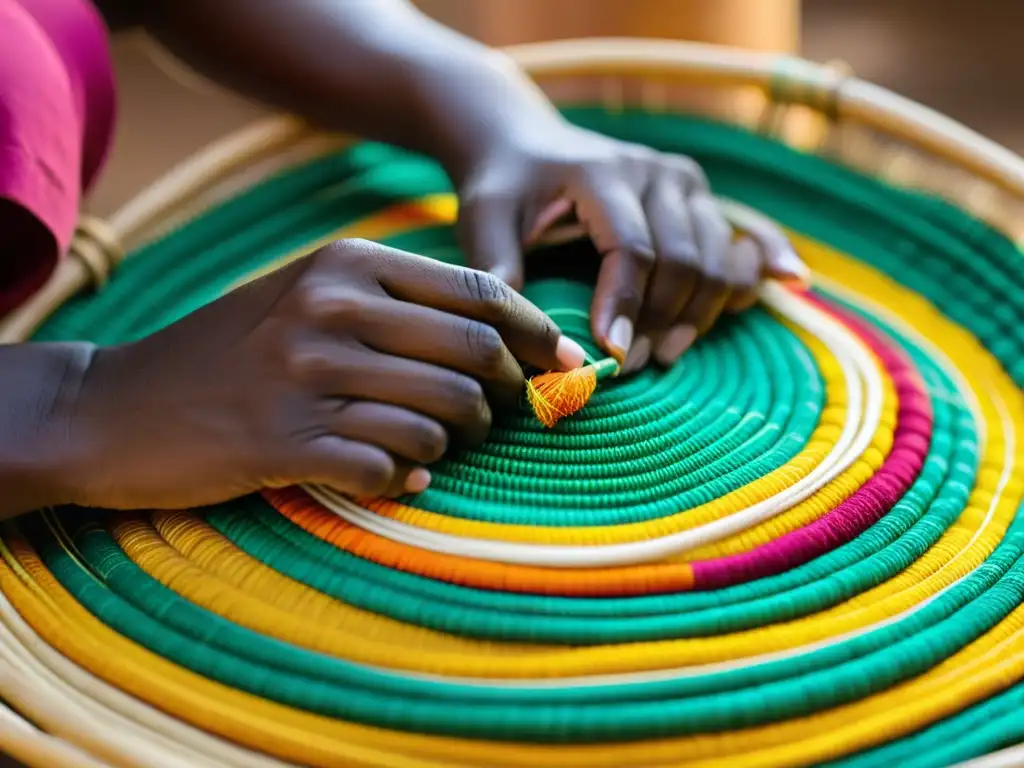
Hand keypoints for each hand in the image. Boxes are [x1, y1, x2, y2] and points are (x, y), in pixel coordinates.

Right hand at [62, 239, 585, 509]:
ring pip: (445, 417)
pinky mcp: (286, 443)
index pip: (479, 291)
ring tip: (435, 447)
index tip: (567, 364)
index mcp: (347, 262)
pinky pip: (392, 468)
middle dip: (509, 395)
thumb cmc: (233, 351)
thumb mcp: (310, 297)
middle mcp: (332, 309)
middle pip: (477, 357)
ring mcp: (308, 376)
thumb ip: (401, 307)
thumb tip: (511, 344)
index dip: (539, 331)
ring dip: (457, 442)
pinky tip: (394, 477)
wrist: (118, 404)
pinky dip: (408, 478)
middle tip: (498, 415)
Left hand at [456, 119, 808, 371]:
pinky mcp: (702, 199)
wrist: (527, 146)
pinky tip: (791, 283)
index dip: (627, 306)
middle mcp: (656, 172)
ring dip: (698, 315)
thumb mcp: (484, 219)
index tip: (613, 355)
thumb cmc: (506, 188)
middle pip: (685, 261)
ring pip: (718, 261)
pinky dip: (766, 262)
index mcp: (604, 173)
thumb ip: (498, 268)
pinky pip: (747, 235)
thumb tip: (518, 336)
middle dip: (662, 321)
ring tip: (664, 353)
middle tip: (631, 368)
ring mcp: (687, 184)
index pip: (632, 248)